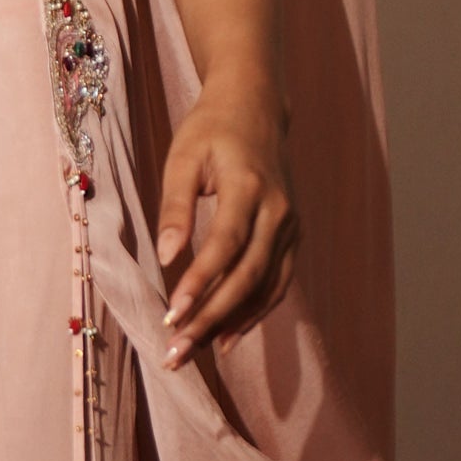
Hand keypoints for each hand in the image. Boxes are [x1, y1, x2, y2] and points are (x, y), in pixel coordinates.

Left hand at [155, 74, 296, 365]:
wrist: (256, 108)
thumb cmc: (210, 130)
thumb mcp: (183, 157)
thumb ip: (176, 206)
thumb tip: (167, 257)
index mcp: (249, 185)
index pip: (226, 244)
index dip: (200, 283)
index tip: (172, 316)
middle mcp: (278, 211)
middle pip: (248, 276)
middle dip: (211, 318)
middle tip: (177, 353)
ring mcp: (291, 226)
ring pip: (266, 287)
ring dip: (231, 324)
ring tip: (194, 353)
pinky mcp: (293, 237)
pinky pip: (277, 283)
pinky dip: (254, 313)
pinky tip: (227, 337)